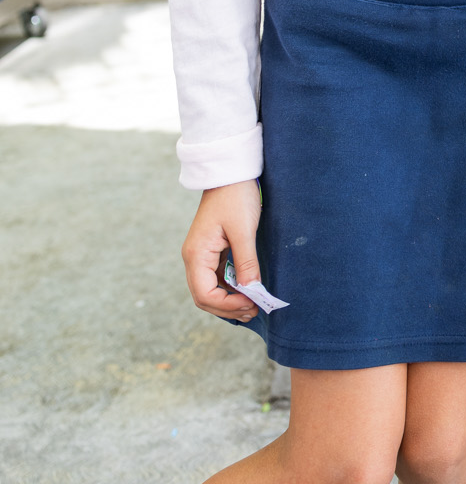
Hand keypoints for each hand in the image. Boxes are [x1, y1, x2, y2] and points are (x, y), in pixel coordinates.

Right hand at [181, 181, 262, 319]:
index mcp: (196, 254)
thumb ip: (246, 262)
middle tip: (254, 311)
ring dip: (229, 300)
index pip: (204, 294)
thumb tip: (251, 290)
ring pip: (210, 289)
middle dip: (227, 308)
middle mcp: (194, 258)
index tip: (250, 305)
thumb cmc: (235, 197)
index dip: (226, 305)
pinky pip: (217, 278)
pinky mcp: (211, 251)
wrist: (230, 173)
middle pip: (204, 296)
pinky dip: (230, 289)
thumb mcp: (243, 230)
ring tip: (253, 305)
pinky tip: (246, 292)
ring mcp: (201, 255)